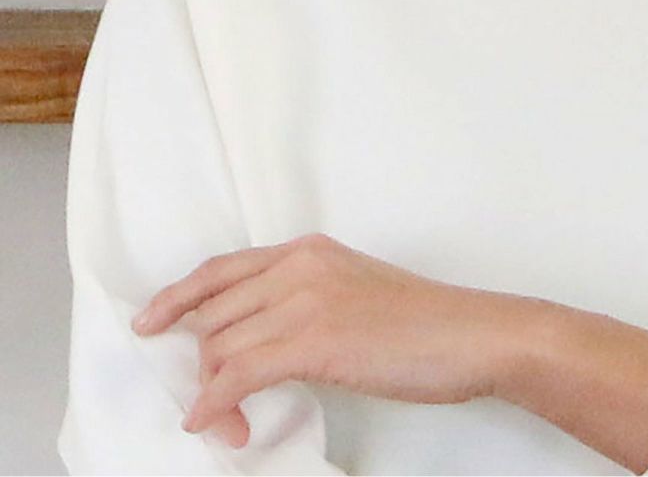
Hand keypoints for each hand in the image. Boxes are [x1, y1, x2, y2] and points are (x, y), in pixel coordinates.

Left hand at [131, 232, 519, 447]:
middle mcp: (301, 265)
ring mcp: (307, 299)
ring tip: (227, 423)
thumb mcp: (354, 292)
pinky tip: (216, 422)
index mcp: (309, 250)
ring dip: (212, 391)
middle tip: (209, 402)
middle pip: (215, 312)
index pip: (222, 268)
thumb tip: (259, 341)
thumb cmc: (423, 323)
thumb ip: (304, 300)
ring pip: (222, 344)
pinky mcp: (315, 340)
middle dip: (200, 361)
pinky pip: (239, 373)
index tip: (151, 321)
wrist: (471, 334)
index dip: (179, 296)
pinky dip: (216, 401)